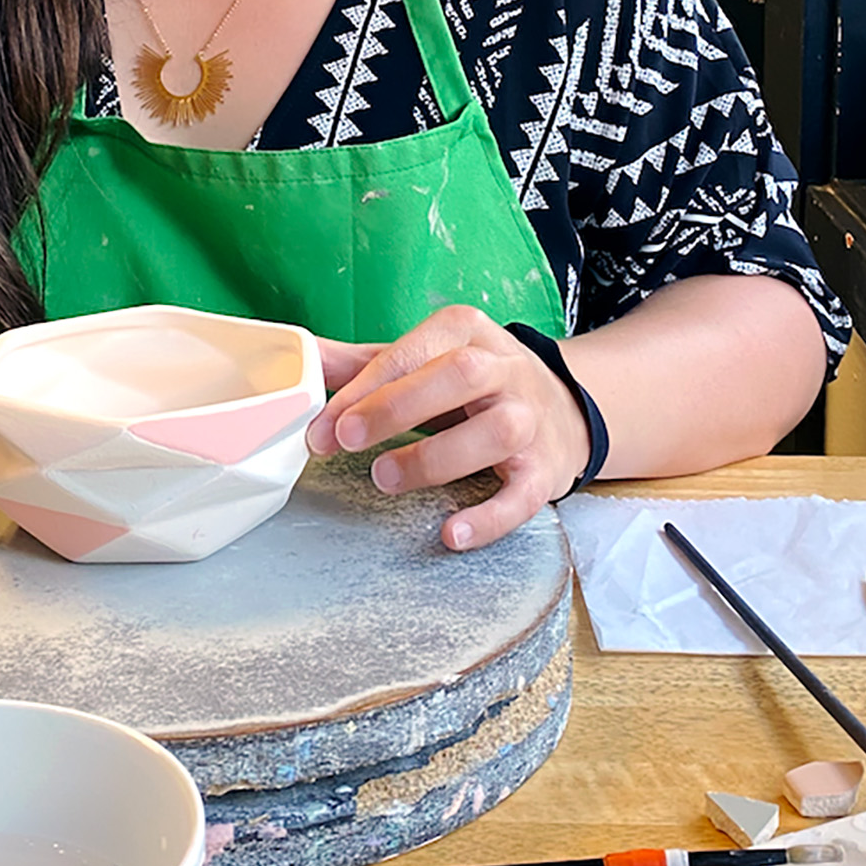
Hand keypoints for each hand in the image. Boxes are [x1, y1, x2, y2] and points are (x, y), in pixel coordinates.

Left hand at [307, 307, 589, 550]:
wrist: (562, 408)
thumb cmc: (473, 385)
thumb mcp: (424, 360)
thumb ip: (364, 364)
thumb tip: (303, 358)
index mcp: (466, 333)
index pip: (412, 353)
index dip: (364, 389)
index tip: (323, 426)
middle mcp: (505, 368)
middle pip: (460, 375)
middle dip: (399, 407)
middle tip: (347, 439)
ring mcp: (530, 419)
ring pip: (497, 430)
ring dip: (437, 457)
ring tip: (385, 478)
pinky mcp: (544, 470)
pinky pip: (523, 495)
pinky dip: (489, 518)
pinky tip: (451, 533)